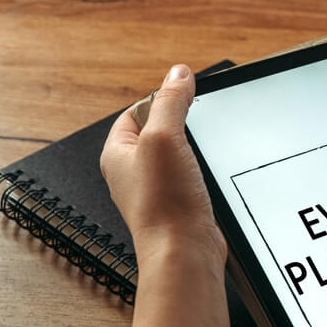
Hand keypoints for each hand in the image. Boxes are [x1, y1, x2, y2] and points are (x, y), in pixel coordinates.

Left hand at [100, 64, 225, 262]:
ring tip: (202, 159)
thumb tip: (178, 74)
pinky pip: (191, 179)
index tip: (185, 99)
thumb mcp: (164, 137)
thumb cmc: (165, 204)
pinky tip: (210, 181)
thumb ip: (170, 101)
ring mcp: (156, 190)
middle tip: (198, 130)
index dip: (162, 100)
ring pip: (179, 157)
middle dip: (183, 127)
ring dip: (196, 154)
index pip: (137, 110)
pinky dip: (203, 176)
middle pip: (160, 131)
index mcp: (116, 153)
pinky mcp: (178, 206)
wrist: (184, 252)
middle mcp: (132, 172)